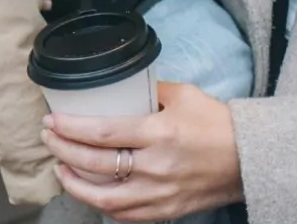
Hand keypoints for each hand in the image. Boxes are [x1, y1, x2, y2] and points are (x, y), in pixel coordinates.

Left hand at [40, 81, 243, 221]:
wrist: (247, 158)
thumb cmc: (217, 123)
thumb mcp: (185, 94)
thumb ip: (152, 90)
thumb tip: (126, 86)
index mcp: (159, 133)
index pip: (104, 133)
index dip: (72, 128)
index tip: (53, 120)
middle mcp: (155, 166)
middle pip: (96, 164)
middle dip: (64, 150)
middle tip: (49, 138)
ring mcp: (158, 194)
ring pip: (102, 197)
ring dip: (74, 183)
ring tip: (60, 168)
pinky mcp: (164, 211)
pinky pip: (122, 215)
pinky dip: (101, 204)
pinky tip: (90, 191)